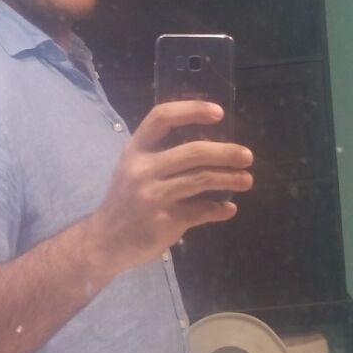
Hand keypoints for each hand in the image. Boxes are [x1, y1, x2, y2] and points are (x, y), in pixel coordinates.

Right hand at [85, 101, 253, 273]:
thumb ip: (161, 155)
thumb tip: (211, 149)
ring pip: (202, 180)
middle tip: (247, 156)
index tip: (219, 112)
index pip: (162, 117)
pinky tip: (228, 209)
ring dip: (230, 179)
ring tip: (247, 180)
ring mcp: (153, 196)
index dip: (192, 110)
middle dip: (226, 153)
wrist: (105, 241)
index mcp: (135, 150)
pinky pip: (202, 211)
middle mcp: (142, 169)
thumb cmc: (125, 201)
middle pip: (193, 151)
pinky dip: (220, 209)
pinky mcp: (164, 222)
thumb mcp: (132, 170)